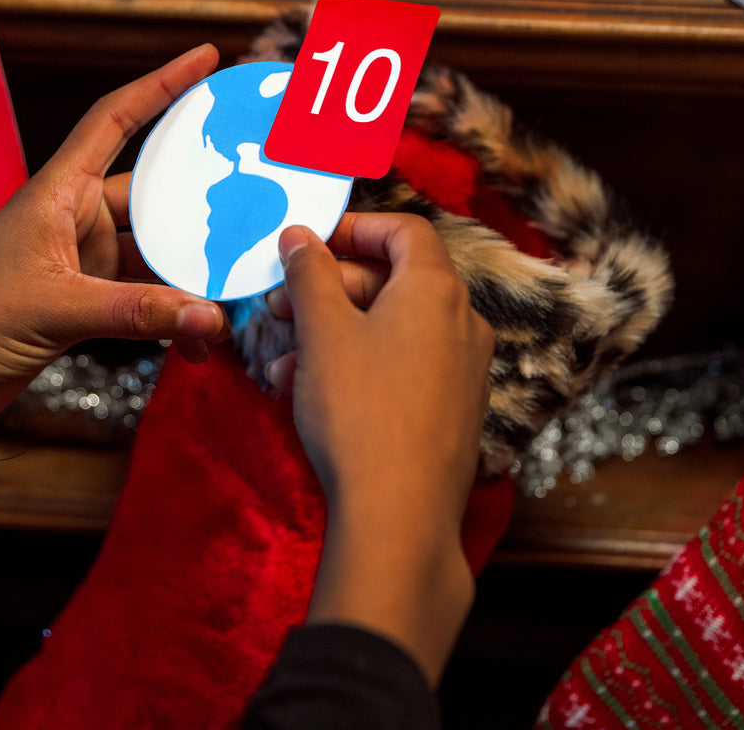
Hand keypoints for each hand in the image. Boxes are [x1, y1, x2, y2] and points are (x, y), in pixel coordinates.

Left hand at [0, 44, 229, 435]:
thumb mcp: (53, 309)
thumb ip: (134, 312)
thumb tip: (208, 315)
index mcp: (57, 194)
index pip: (114, 120)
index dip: (160, 85)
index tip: (205, 58)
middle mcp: (72, 220)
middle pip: (152, 194)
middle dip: (200, 200)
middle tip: (254, 195)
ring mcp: (79, 264)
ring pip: (154, 255)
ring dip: (190, 275)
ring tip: (236, 289)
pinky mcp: (82, 306)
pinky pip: (144, 301)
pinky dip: (171, 318)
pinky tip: (196, 340)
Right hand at [273, 215, 492, 684]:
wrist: (399, 516)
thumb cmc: (360, 412)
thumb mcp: (322, 331)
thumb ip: (310, 273)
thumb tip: (301, 235)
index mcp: (437, 290)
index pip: (404, 231)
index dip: (353, 228)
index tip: (308, 246)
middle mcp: (462, 323)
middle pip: (394, 281)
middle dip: (329, 290)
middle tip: (278, 308)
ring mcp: (464, 371)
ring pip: (392, 331)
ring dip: (334, 335)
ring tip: (283, 364)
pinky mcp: (454, 413)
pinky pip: (404, 369)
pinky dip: (360, 367)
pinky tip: (312, 395)